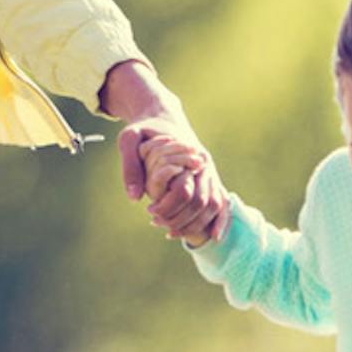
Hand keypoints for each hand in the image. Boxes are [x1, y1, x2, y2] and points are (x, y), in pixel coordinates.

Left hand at [118, 120, 227, 246]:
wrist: (162, 116)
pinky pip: (222, 201)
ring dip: (197, 223)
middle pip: (203, 202)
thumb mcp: (129, 139)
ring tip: (172, 233)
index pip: (186, 191)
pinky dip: (221, 219)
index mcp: (188, 153)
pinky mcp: (210, 177)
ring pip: (215, 204)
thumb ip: (130, 166)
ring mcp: (210, 171)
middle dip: (183, 220)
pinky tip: (213, 236)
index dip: (169, 207)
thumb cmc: (144, 128)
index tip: (151, 214)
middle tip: (159, 227)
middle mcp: (205, 164)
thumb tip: (135, 197)